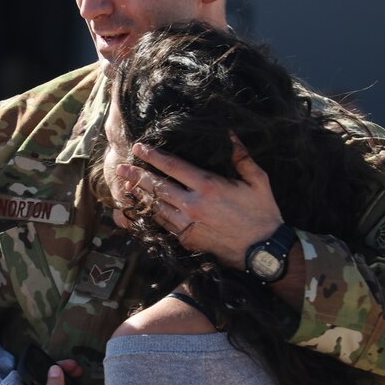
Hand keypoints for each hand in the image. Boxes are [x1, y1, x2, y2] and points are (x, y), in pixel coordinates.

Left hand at [117, 134, 283, 269]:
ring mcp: (188, 225)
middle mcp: (193, 205)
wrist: (263, 251)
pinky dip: (151, 215)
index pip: (172, 166)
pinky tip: (143, 209)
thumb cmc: (263, 213)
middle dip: (137, 176)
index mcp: (209, 186)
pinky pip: (163, 225)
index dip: (153, 156)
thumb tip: (230, 133)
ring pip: (156, 207)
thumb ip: (241, 156)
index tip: (138, 148)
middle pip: (157, 187)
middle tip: (121, 168)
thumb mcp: (258, 181)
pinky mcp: (187, 240)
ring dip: (140, 196)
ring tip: (126, 187)